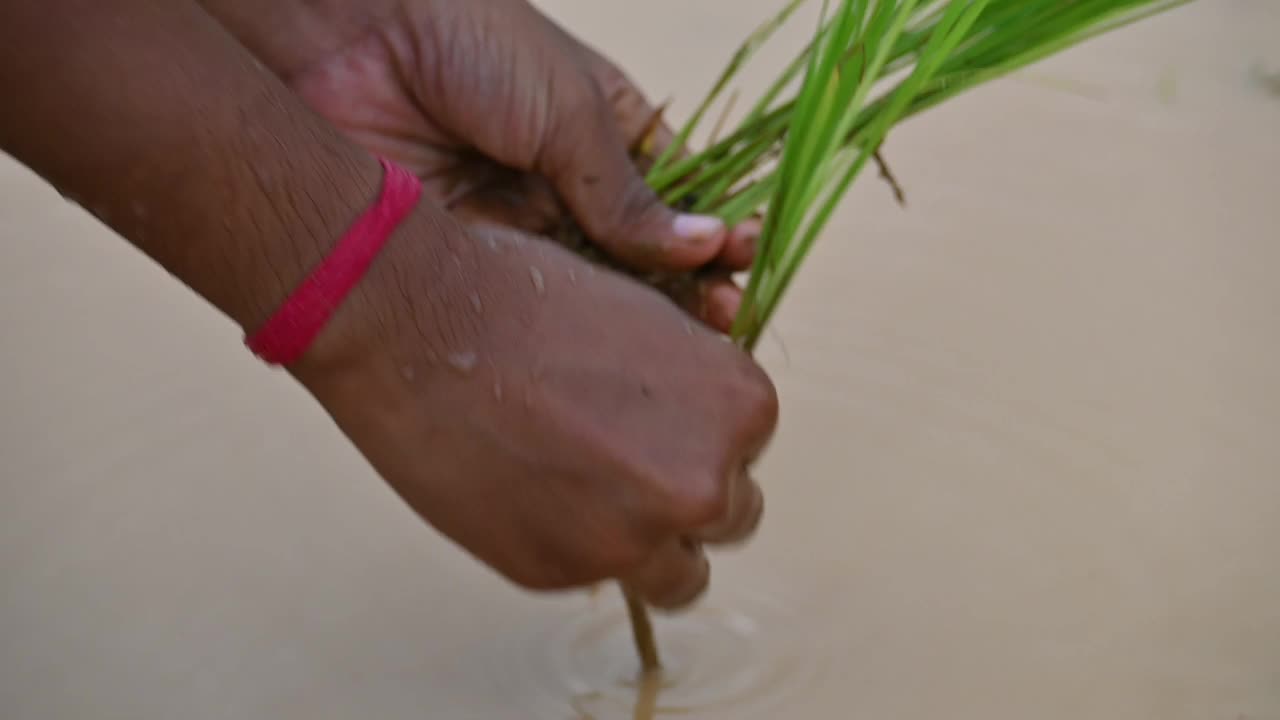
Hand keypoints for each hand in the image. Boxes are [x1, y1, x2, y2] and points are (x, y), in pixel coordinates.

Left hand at [205, 0, 756, 331]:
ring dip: (634, 312)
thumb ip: (629, 194)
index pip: (675, 191)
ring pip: (588, 281)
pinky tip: (607, 346)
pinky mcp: (466, 250)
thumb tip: (708, 245)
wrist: (343, 33)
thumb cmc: (470, 42)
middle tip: (724, 318)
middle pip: (637, 248)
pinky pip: (527, 295)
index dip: (711, 228)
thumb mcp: (570, 112)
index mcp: (606, 127)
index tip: (746, 258)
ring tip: (683, 344)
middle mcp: (564, 178)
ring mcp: (516, 217)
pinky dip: (567, 320)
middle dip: (683, 282)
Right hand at [293, 209, 775, 607]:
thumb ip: (694, 388)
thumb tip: (706, 439)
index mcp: (740, 406)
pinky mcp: (564, 572)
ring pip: (682, 574)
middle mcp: (704, 482)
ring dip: (651, 547)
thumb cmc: (526, 297)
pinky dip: (576, 548)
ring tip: (591, 499)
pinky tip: (531, 495)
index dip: (700, 435)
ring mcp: (635, 537)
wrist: (417, 321)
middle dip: (683, 493)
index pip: (749, 447)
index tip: (652, 420)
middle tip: (618, 459)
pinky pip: (599, 579)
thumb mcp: (648, 321)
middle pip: (728, 514)